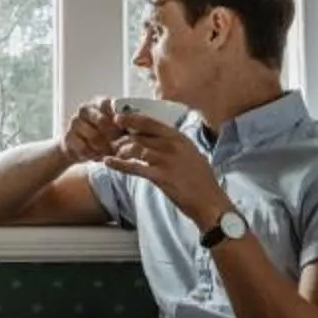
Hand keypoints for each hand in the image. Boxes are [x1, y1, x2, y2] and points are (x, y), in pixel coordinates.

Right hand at [60, 98, 126, 167]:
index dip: (118, 116)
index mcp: (99, 103)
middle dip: (113, 136)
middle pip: (102, 121)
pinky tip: (97, 155)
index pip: (108, 103)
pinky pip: (84, 148)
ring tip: (109, 152)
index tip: (123, 128)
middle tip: (118, 144)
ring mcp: (75, 122)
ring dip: (104, 148)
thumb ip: (126, 124)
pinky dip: (93, 154)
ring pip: (94, 137)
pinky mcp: (68, 136)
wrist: (78, 149)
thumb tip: (139, 126)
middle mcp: (85, 109)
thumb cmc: (104, 137)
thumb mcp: (117, 129)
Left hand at [101, 115, 226, 228]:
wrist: (209, 201)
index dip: (132, 119)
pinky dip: (119, 164)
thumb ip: (175, 145)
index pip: (151, 122)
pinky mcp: (159, 176)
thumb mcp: (192, 154)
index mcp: (179, 138)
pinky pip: (134, 167)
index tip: (119, 117)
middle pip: (140, 135)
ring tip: (114, 153)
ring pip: (135, 148)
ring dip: (121, 150)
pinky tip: (108, 162)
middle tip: (113, 140)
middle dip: (123, 136)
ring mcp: (165, 160)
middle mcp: (172, 145)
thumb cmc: (202, 180)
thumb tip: (158, 140)